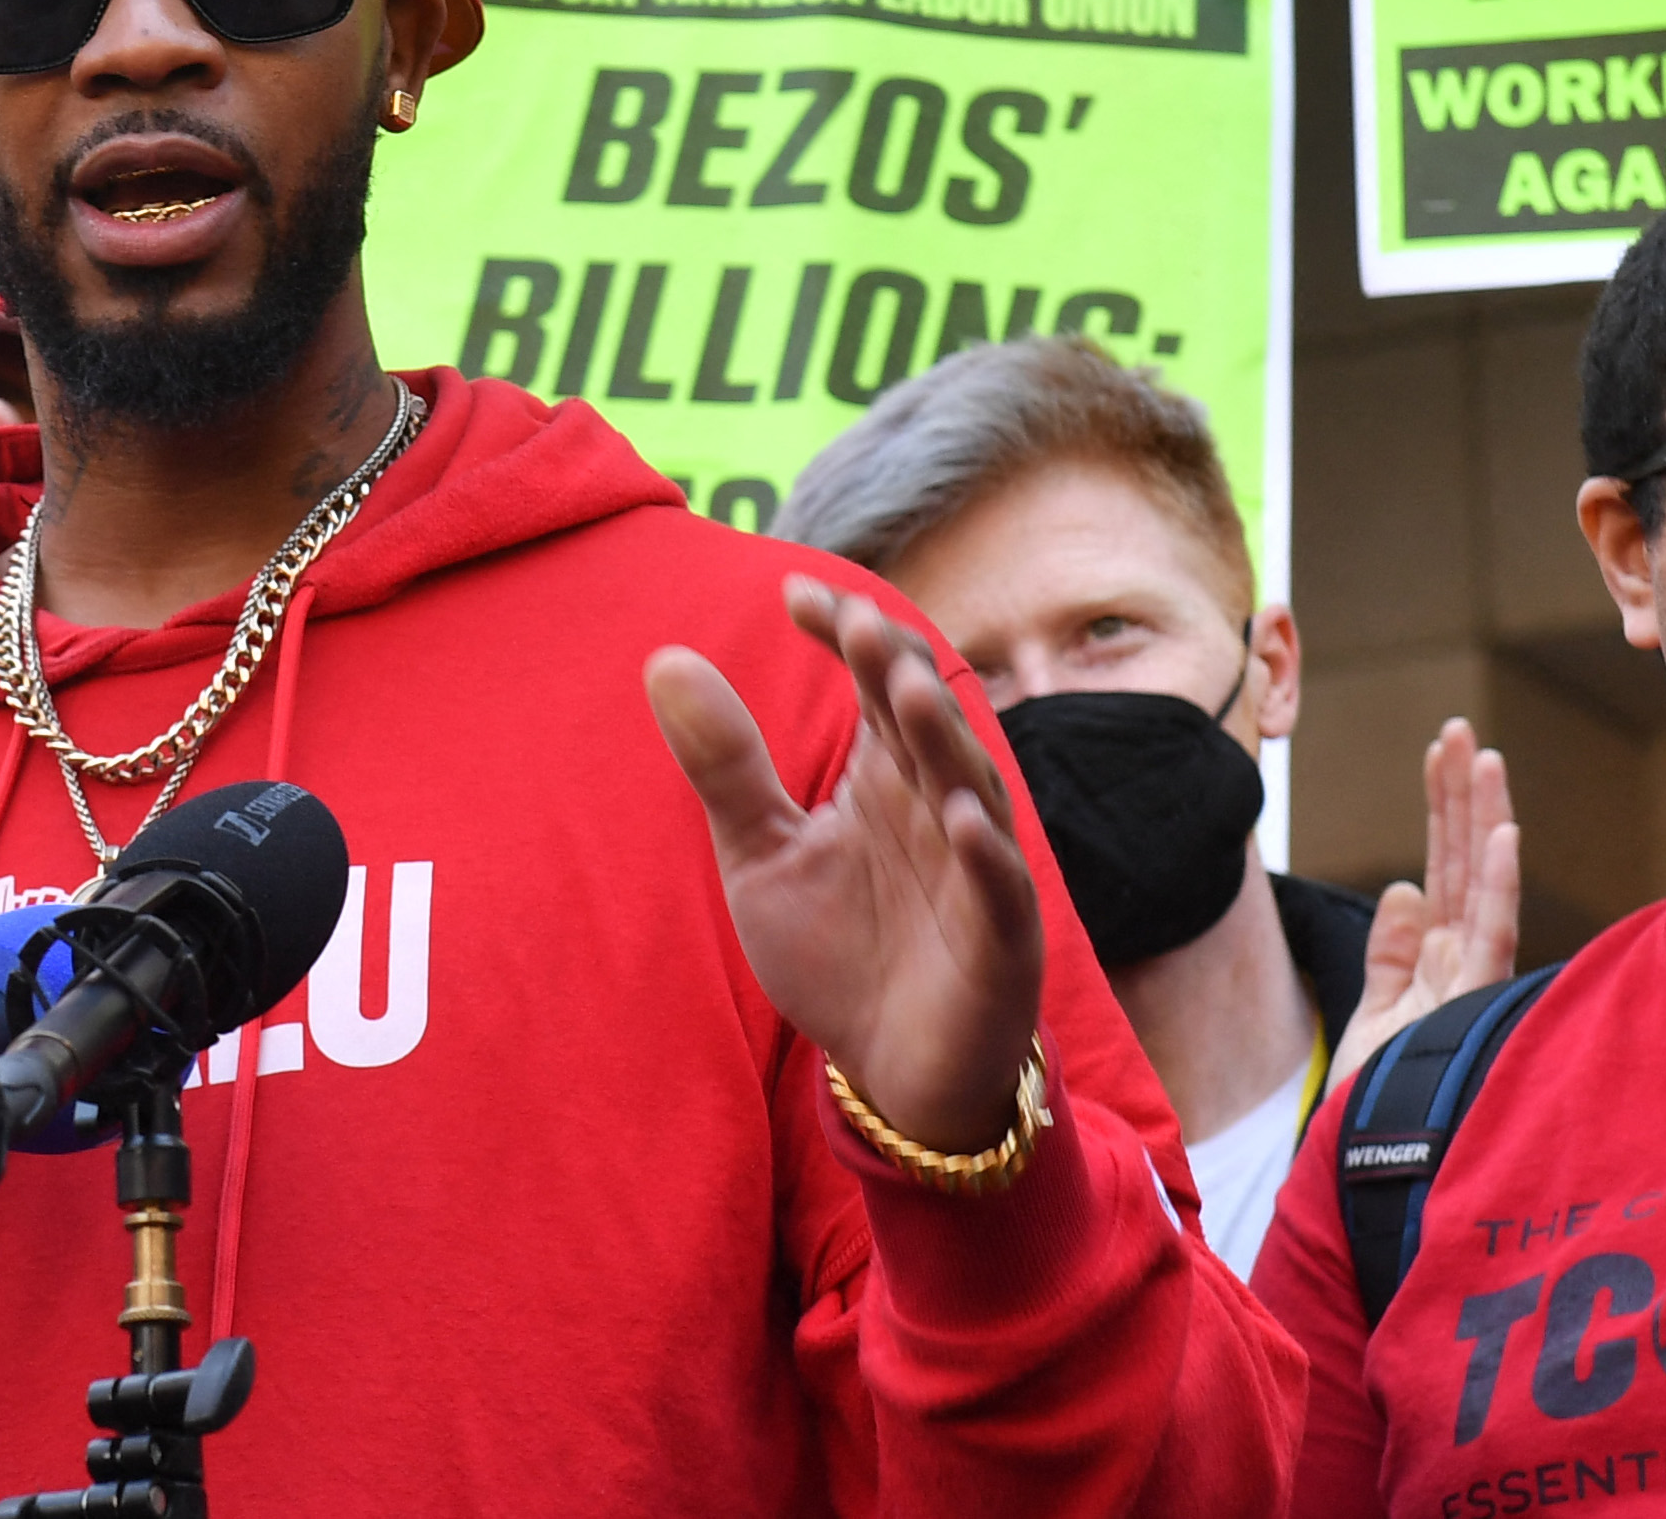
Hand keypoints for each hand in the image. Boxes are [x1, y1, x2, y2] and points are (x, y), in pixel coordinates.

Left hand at [647, 577, 1047, 1154]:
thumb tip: (665, 656)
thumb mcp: (761, 855)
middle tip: (857, 623)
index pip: (876, 678)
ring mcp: (976, 869)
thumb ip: (725, 764)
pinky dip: (984, 854)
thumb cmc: (838, 952)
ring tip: (909, 690)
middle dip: (895, 671)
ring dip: (943, 740)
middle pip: (925, 719)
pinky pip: (998, 888)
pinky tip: (958, 819)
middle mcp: (938, 803)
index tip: (794, 594)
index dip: (844, 634)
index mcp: (886, 773)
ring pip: (968, 788)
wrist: (891, 1071)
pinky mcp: (1001, 939)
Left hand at [1329, 718, 1520, 1093]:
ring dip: (1484, 821)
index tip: (1442, 750)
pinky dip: (1499, 884)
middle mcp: (1463, 966)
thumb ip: (1391, 953)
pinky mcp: (1473, 1010)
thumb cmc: (1377, 1104)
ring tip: (1483, 759)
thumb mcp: (1375, 1017)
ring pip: (1482, 887)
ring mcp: (1471, 985)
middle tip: (1459, 731)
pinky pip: (1490, 937)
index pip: (1445, 868)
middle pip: (1464, 864)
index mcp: (1440, 961)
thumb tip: (1402, 889)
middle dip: (1462, 797)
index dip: (1443, 809)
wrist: (1367, 1174)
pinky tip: (1502, 834)